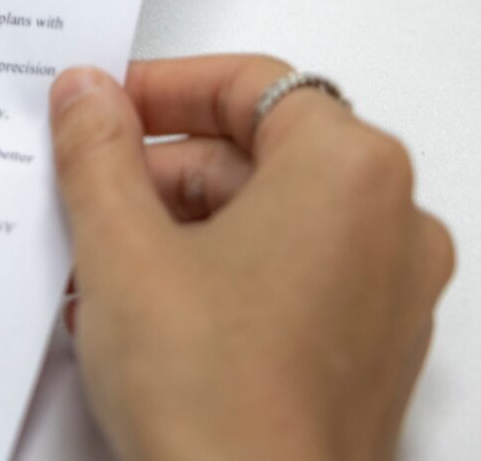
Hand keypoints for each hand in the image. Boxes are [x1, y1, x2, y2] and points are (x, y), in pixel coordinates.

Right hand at [51, 56, 453, 460]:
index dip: (162, 89)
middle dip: (164, 170)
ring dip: (183, 228)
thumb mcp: (121, 247)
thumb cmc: (215, 396)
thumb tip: (88, 94)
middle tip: (86, 191)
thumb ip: (99, 151)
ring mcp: (393, 297)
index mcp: (351, 171)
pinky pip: (293, 281)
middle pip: (264, 151)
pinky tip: (146, 315)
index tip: (101, 109)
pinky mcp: (373, 357)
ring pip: (275, 220)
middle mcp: (394, 225)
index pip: (251, 84)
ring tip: (102, 266)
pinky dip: (222, 278)